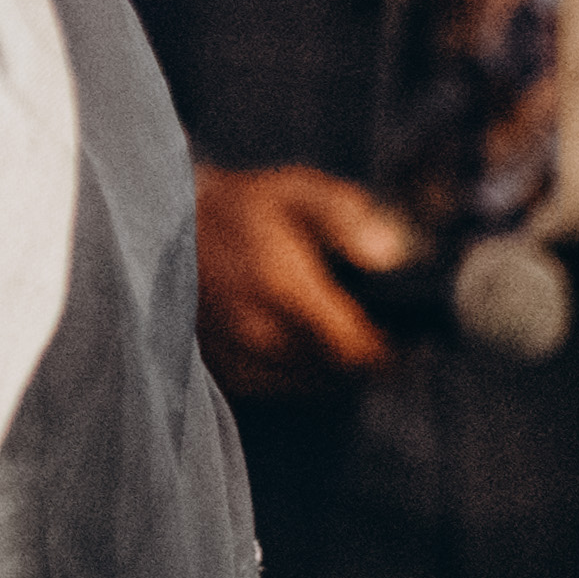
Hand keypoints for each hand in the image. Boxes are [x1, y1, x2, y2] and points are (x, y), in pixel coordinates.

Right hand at [192, 163, 414, 397]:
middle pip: (342, 372)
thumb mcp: (297, 192)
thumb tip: (391, 258)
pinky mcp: (225, 371)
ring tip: (344, 330)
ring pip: (316, 383)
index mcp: (280, 285)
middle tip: (385, 329)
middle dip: (370, 355)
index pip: (358, 351)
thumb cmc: (241, 208)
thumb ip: (348, 219)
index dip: (396, 353)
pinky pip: (285, 385)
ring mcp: (236, 356)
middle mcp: (256, 330)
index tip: (413, 338)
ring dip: (338, 364)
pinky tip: (306, 339)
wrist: (165, 227)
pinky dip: (305, 369)